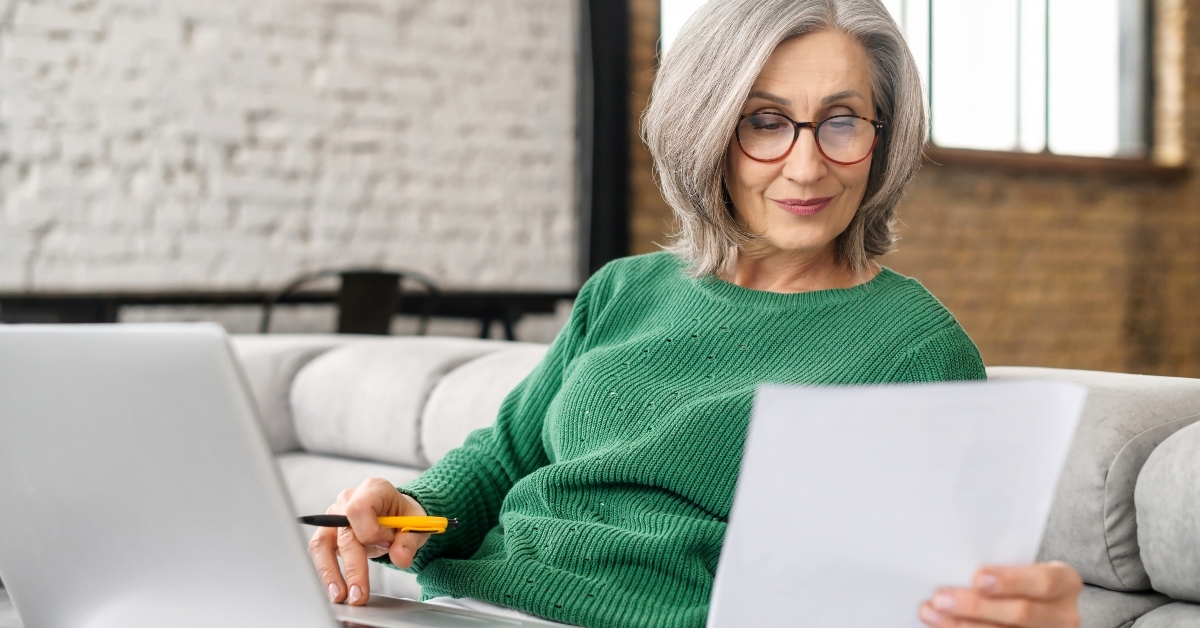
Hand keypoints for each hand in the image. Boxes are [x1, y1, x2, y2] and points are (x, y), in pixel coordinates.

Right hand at [307, 477, 428, 605]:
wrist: (396, 513)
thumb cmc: (404, 514)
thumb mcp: (416, 524)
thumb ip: (409, 541)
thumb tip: (400, 558)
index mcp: (373, 490)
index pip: (359, 509)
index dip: (371, 532)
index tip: (386, 545)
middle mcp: (349, 500)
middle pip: (344, 534)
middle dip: (353, 567)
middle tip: (359, 594)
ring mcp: (334, 516)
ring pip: (322, 544)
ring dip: (330, 573)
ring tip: (340, 597)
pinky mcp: (327, 533)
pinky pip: (320, 553)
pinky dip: (326, 573)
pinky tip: (335, 591)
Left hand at [918, 562, 1082, 626]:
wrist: (1043, 604)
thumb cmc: (1023, 577)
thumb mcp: (1024, 565)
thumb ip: (1000, 562)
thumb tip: (951, 561)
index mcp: (1065, 582)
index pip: (1042, 582)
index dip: (1010, 581)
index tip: (978, 577)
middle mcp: (1064, 615)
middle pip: (1020, 614)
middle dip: (976, 606)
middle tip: (940, 598)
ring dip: (961, 625)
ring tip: (930, 613)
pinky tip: (942, 627)